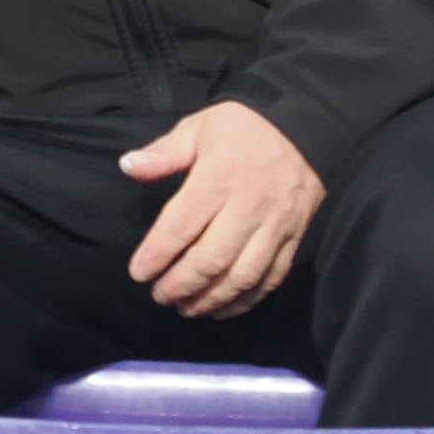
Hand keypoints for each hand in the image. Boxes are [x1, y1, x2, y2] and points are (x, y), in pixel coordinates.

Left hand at [123, 102, 325, 318]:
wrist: (306, 125)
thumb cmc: (243, 128)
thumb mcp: (199, 127)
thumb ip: (164, 153)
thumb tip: (127, 166)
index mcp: (219, 177)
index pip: (181, 225)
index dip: (157, 254)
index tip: (138, 273)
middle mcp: (248, 206)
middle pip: (211, 259)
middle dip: (181, 285)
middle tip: (160, 296)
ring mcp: (276, 225)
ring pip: (242, 276)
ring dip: (211, 299)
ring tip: (187, 308)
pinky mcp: (295, 237)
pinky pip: (271, 278)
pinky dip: (247, 300)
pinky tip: (224, 308)